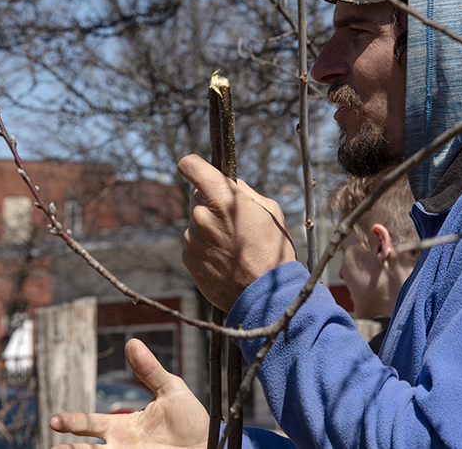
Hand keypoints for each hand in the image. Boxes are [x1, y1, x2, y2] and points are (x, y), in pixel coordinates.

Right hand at [50, 339, 208, 448]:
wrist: (209, 445)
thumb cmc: (191, 420)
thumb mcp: (171, 390)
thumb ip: (150, 370)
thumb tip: (132, 342)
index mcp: (124, 425)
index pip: (91, 423)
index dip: (73, 422)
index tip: (55, 421)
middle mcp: (120, 445)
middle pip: (85, 447)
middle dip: (68, 445)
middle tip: (55, 442)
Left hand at [178, 154, 296, 310]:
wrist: (266, 295)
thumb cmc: (273, 250)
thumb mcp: (269, 211)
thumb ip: (244, 192)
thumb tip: (229, 184)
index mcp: (222, 199)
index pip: (191, 166)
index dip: (194, 166)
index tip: (198, 170)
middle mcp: (201, 216)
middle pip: (197, 196)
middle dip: (212, 202)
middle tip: (234, 220)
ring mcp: (192, 239)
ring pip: (197, 222)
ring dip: (209, 227)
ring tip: (234, 245)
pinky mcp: (188, 258)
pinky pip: (195, 243)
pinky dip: (206, 247)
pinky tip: (226, 259)